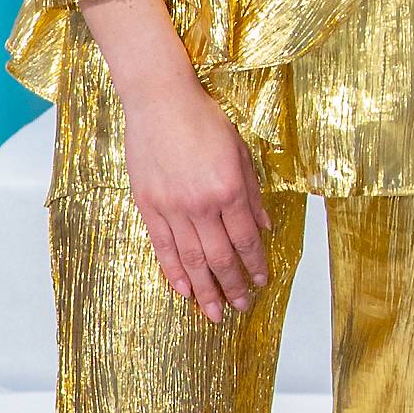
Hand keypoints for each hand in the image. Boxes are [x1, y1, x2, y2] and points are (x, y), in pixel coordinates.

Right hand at [118, 64, 270, 321]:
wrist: (160, 100)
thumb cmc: (203, 119)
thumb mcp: (240, 151)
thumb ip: (252, 192)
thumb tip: (264, 225)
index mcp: (229, 189)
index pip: (246, 239)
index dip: (255, 264)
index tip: (261, 281)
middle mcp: (202, 204)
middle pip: (221, 257)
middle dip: (233, 286)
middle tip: (242, 306)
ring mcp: (172, 207)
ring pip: (192, 259)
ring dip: (206, 290)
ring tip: (215, 313)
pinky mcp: (149, 205)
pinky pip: (162, 247)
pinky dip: (174, 272)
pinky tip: (184, 291)